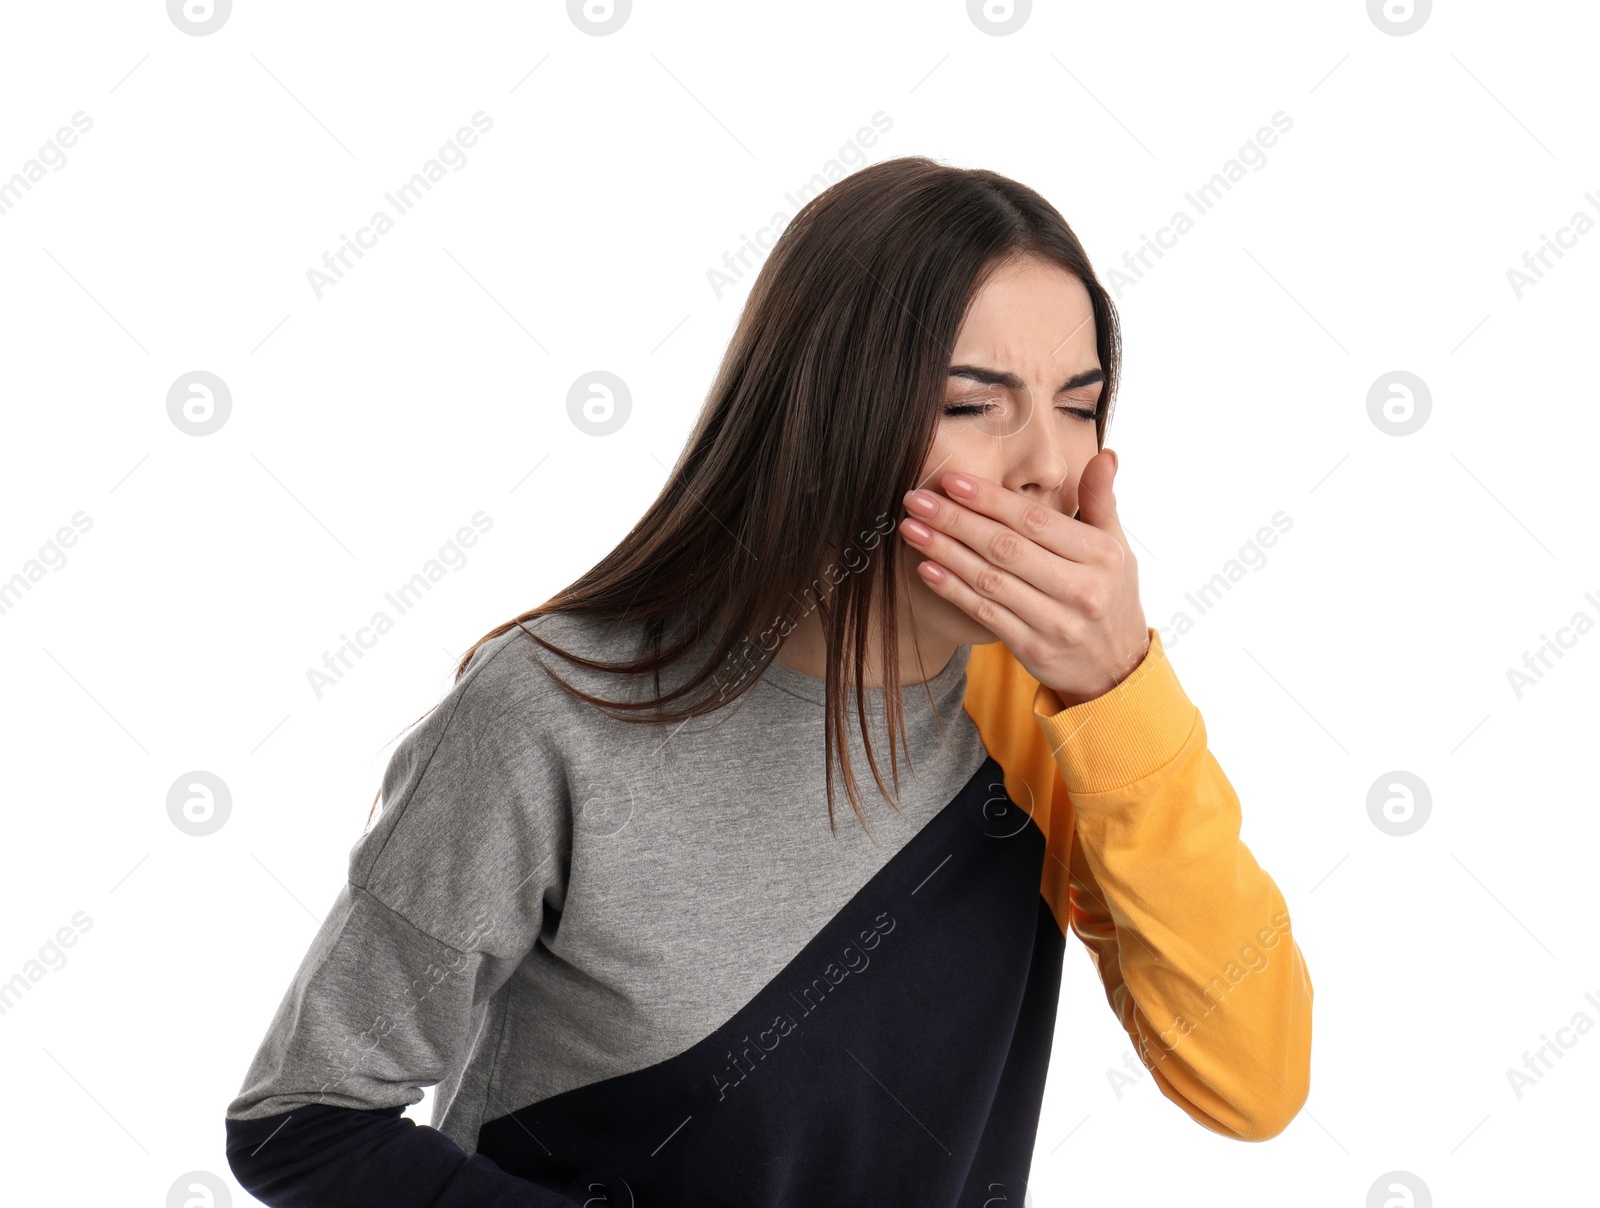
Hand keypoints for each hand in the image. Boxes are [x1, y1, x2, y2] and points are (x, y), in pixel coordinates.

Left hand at [899, 448, 1149, 706]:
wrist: (1117, 667)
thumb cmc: (1110, 594)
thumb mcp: (1116, 546)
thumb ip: (1102, 500)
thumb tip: (1105, 455)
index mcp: (1099, 555)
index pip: (1034, 521)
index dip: (989, 499)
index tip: (951, 482)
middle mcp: (1080, 589)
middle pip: (1005, 547)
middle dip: (955, 521)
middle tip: (917, 501)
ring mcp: (1056, 623)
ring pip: (990, 580)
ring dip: (945, 552)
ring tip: (912, 529)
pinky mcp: (1033, 649)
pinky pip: (985, 613)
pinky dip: (953, 590)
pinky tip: (927, 569)